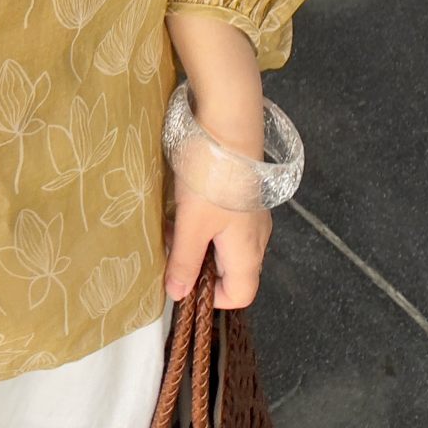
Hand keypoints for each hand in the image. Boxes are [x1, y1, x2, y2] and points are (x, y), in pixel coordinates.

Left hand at [163, 187, 271, 308]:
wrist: (228, 129)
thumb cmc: (212, 180)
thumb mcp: (191, 225)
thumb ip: (184, 262)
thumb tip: (177, 294)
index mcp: (247, 253)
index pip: (239, 295)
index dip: (211, 298)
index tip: (183, 281)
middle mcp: (255, 239)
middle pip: (230, 271)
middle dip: (198, 265)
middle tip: (172, 247)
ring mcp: (251, 216)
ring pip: (223, 245)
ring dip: (197, 242)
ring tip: (173, 225)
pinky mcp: (242, 196)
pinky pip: (223, 223)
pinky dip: (202, 223)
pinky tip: (183, 206)